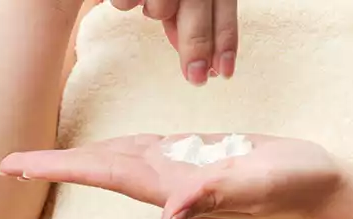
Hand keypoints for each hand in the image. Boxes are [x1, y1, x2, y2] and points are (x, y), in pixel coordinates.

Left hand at [0, 133, 346, 218]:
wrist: (314, 184)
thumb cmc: (291, 184)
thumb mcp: (255, 184)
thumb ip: (213, 197)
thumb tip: (168, 217)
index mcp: (172, 183)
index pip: (103, 172)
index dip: (58, 168)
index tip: (16, 168)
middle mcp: (167, 178)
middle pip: (99, 167)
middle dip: (53, 165)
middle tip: (8, 163)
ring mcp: (178, 168)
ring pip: (117, 159)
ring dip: (78, 158)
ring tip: (40, 158)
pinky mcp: (193, 156)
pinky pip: (144, 151)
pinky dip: (115, 148)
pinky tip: (104, 148)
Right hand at [107, 0, 238, 83]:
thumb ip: (189, 18)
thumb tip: (198, 60)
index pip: (224, 6)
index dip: (226, 40)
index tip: (224, 73)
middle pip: (196, 9)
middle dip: (197, 46)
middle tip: (195, 78)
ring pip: (160, 7)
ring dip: (155, 12)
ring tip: (147, 4)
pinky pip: (127, 3)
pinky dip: (126, 3)